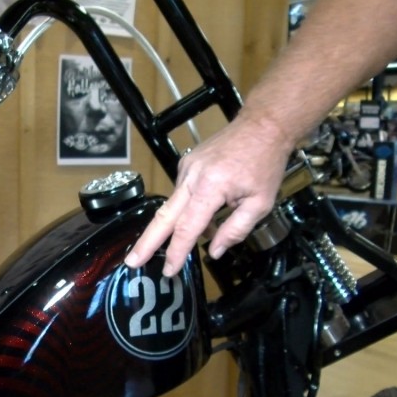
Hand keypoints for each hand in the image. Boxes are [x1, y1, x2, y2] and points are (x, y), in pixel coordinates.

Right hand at [124, 113, 294, 275]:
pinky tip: (205, 212)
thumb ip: (235, 230)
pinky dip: (189, 208)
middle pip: (164, 216)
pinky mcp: (186, 164)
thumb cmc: (265, 164)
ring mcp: (186, 168)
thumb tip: (214, 251)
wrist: (262, 126)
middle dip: (147, 242)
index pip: (188, 228)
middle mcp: (192, 177)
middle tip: (132, 262)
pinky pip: (182, 193)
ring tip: (191, 237)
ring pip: (175, 206)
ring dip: (178, 226)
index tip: (168, 270)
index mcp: (210, 187)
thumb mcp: (260, 203)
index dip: (177, 252)